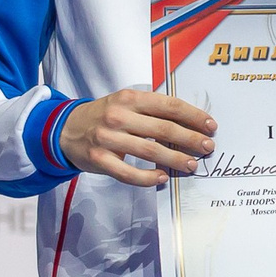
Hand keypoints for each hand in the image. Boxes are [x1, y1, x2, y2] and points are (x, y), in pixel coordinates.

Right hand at [58, 88, 214, 186]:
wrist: (64, 129)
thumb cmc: (104, 116)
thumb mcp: (126, 103)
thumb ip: (153, 109)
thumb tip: (192, 123)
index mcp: (129, 99)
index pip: (169, 106)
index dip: (194, 116)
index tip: (211, 126)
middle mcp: (118, 116)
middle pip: (163, 129)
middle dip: (190, 139)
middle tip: (207, 147)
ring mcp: (107, 139)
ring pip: (150, 151)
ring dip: (175, 159)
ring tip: (192, 164)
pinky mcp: (99, 159)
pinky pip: (128, 173)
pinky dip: (148, 177)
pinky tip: (163, 178)